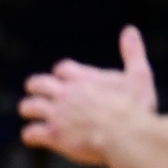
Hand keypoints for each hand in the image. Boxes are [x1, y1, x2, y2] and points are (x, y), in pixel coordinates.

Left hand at [19, 25, 157, 164]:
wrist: (126, 135)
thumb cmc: (136, 107)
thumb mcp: (139, 76)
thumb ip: (133, 53)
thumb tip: (130, 29)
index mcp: (83, 78)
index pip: (61, 68)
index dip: (62, 74)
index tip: (65, 80)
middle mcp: (65, 93)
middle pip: (36, 83)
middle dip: (36, 88)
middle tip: (38, 94)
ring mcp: (56, 113)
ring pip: (28, 106)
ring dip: (29, 109)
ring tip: (32, 114)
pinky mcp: (52, 134)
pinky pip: (30, 133)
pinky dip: (30, 135)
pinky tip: (35, 138)